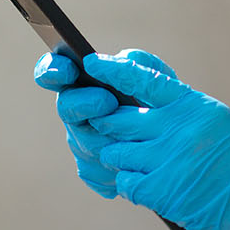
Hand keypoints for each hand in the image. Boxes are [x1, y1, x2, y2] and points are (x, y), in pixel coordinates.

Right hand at [33, 49, 173, 198]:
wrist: (177, 143)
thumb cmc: (162, 102)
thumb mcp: (158, 77)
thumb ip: (141, 62)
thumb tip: (125, 57)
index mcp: (83, 83)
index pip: (54, 74)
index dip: (51, 70)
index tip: (66, 69)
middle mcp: (76, 113)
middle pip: (66, 108)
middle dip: (83, 103)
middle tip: (108, 101)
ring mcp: (82, 143)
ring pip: (84, 142)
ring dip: (107, 136)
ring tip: (133, 133)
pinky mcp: (92, 172)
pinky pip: (97, 172)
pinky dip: (117, 166)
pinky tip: (135, 163)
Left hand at [85, 52, 229, 229]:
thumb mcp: (216, 120)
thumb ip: (178, 109)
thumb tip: (133, 97)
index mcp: (193, 105)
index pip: (143, 79)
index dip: (114, 70)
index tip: (92, 63)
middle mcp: (178, 129)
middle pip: (118, 119)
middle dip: (108, 125)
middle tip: (108, 129)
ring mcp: (169, 160)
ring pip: (115, 152)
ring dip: (118, 158)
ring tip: (135, 162)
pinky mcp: (163, 191)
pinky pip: (125, 182)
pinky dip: (129, 185)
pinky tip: (146, 185)